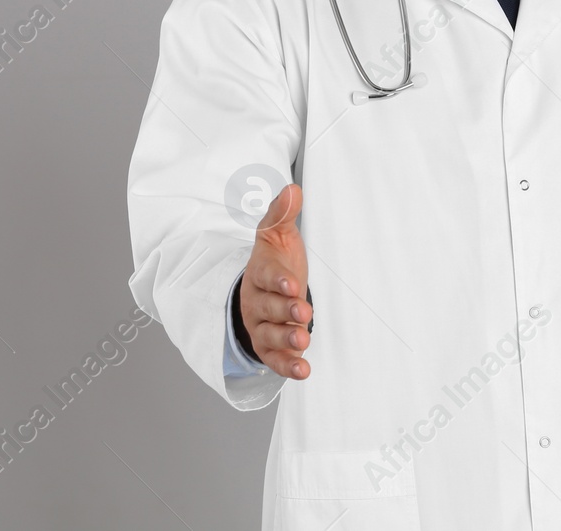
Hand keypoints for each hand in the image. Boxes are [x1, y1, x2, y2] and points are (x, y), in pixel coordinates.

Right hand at [238, 183, 312, 379]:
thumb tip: (292, 189)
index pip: (266, 276)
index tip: (292, 283)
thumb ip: (282, 216)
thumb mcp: (278, 237)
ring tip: (303, 340)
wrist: (265, 291)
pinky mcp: (269, 348)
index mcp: (259, 274)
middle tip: (303, 312)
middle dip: (284, 311)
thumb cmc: (276, 262)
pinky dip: (288, 366)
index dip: (278, 281)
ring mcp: (261, 327)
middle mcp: (257, 303)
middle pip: (267, 308)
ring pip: (269, 335)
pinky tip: (303, 370)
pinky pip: (275, 360)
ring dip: (286, 340)